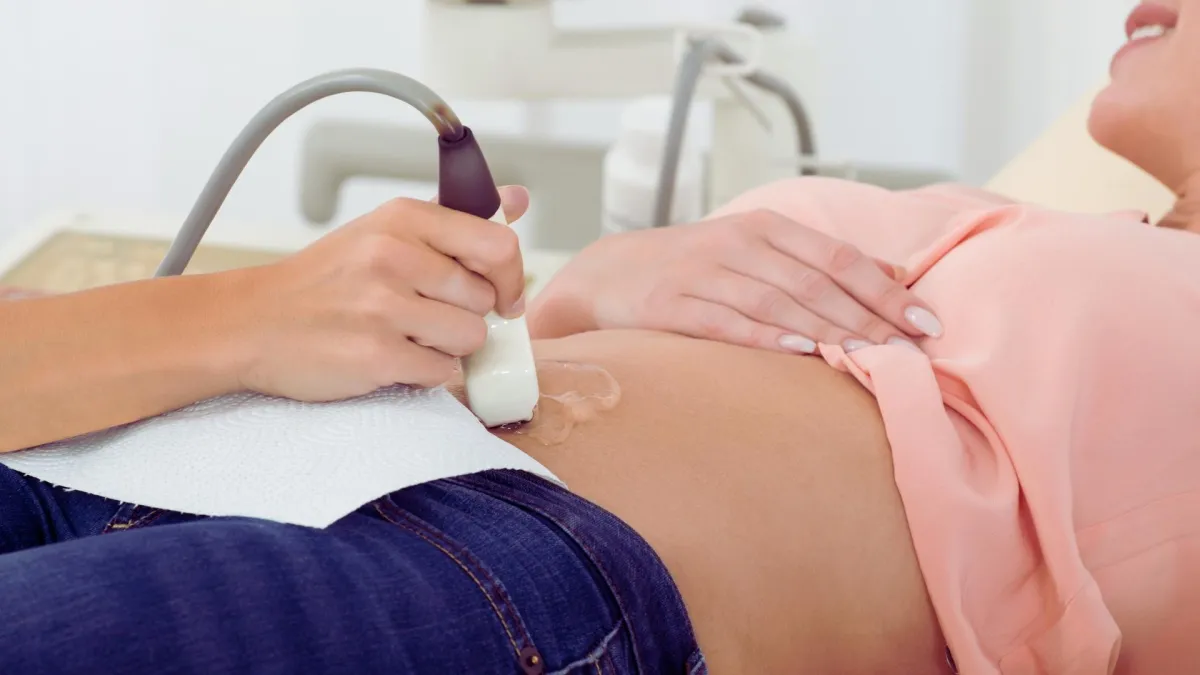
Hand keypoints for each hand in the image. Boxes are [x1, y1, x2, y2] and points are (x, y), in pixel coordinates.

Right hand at [228, 186, 528, 400]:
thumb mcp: (383, 231)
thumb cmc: (325, 281)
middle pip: (484, 299)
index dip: (509, 278)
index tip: (501, 296)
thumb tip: (517, 201)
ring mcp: (383, 307)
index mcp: (402, 219)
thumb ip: (454, 220)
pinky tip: (391, 357)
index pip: (498, 245)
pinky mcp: (375, 355)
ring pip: (469, 338)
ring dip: (446, 346)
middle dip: (465, 315)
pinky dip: (423, 373)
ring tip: (405, 336)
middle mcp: (393, 256)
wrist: (252, 322)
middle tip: (424, 316)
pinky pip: (440, 372)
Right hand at [528, 208, 941, 352]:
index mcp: (764, 228)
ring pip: (778, 301)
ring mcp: (703, 274)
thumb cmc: (694, 266)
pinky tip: (799, 349)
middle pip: (817, 282)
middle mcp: (738, 245)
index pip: (839, 257)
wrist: (608, 275)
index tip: (927, 323)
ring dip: (828, 328)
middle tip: (911, 351)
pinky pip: (725, 321)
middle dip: (870, 317)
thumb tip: (894, 272)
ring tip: (870, 355)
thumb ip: (819, 258)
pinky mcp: (672, 306)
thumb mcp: (756, 248)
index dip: (886, 290)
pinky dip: (764, 335)